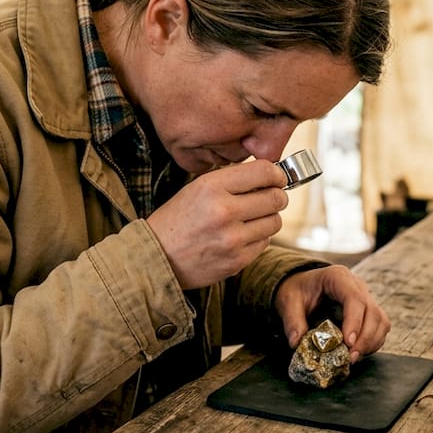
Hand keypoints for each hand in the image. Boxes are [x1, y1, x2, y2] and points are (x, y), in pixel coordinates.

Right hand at [147, 160, 286, 288]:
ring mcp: (232, 238)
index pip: (264, 171)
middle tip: (269, 198)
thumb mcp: (197, 188)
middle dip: (276, 196)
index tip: (276, 179)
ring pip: (275, 221)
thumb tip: (270, 176)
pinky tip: (241, 236)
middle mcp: (224, 211)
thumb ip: (231, 180)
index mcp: (212, 187)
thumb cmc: (177, 220)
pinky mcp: (237, 261)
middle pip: (276, 197)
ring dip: (268, 218)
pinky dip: (258, 237)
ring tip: (252, 219)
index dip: (276, 174)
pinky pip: (265, 242)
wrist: (155, 257)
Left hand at [275, 266, 389, 362]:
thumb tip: (297, 343)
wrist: (302, 286)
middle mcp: (357, 286)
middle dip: (365, 338)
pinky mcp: (368, 312)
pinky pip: (380, 328)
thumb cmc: (298, 290)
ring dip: (371, 342)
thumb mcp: (288, 301)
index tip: (348, 343)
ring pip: (381, 321)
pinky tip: (358, 353)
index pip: (354, 299)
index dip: (354, 322)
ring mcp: (365, 298)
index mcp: (338, 277)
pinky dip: (372, 343)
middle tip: (350, 358)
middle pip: (372, 312)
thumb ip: (292, 321)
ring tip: (353, 358)